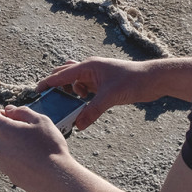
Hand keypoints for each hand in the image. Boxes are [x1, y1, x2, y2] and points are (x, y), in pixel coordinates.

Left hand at [0, 104, 75, 191]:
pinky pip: (8, 164)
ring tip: (32, 149)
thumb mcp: (41, 121)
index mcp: (5, 131)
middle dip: (5, 130)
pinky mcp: (10, 176)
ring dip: (11, 146)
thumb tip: (8, 110)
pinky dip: (16, 160)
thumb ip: (22, 111)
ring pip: (1, 150)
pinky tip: (32, 162)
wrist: (57, 176)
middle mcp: (0, 148)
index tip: (11, 117)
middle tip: (26, 133)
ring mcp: (3, 163)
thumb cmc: (51, 146)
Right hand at [38, 57, 165, 130]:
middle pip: (66, 75)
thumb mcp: (109, 97)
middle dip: (58, 87)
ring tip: (73, 105)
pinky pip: (86, 90)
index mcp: (88, 66)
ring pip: (76, 83)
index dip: (48, 83)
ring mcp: (97, 76)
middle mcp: (90, 69)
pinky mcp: (103, 84)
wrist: (153, 80)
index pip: (62, 75)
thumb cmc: (133, 81)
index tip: (38, 91)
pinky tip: (85, 106)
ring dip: (72, 93)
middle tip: (53, 101)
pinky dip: (82, 98)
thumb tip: (78, 125)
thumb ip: (92, 111)